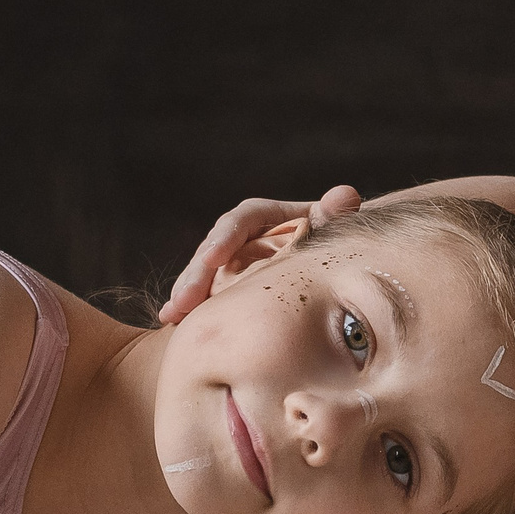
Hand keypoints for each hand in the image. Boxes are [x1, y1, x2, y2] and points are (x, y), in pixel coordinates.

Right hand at [158, 185, 363, 324]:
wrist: (334, 274)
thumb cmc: (334, 248)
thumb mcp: (334, 233)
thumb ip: (335, 217)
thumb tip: (345, 195)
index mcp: (270, 217)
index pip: (244, 218)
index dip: (227, 236)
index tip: (213, 258)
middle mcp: (247, 234)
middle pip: (216, 246)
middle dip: (197, 273)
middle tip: (185, 300)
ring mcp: (234, 258)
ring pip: (204, 269)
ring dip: (187, 289)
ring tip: (173, 313)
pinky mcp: (227, 281)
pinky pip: (205, 290)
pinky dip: (189, 303)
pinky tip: (169, 318)